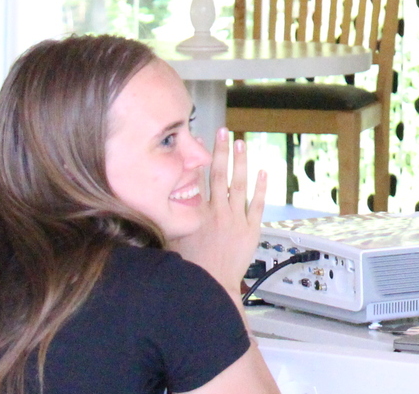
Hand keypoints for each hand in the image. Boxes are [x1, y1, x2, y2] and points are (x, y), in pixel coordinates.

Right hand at [168, 131, 267, 300]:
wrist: (213, 285)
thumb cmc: (192, 267)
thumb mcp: (172, 241)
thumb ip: (168, 220)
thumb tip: (154, 205)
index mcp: (197, 214)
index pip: (198, 179)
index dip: (199, 159)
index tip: (200, 142)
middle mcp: (217, 212)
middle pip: (219, 175)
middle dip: (221, 151)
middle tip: (224, 132)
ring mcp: (236, 219)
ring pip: (240, 184)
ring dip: (241, 162)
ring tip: (242, 143)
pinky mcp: (251, 228)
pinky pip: (257, 203)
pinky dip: (262, 187)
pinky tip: (264, 171)